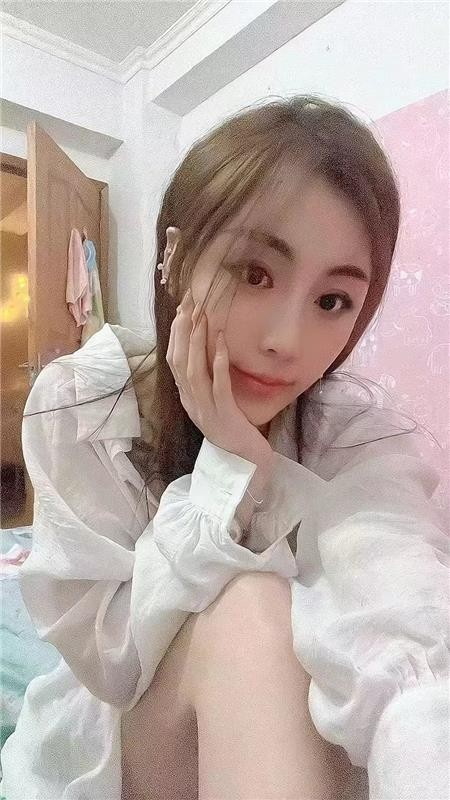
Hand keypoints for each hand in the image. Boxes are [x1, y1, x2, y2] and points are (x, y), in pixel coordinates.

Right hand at [166, 287, 273, 469]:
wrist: (247, 463)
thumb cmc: (234, 429)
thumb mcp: (215, 401)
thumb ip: (207, 380)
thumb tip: (204, 349)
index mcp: (187, 398)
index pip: (173, 360)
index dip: (176, 333)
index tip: (182, 308)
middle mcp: (191, 402)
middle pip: (178, 362)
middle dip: (183, 330)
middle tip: (189, 304)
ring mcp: (205, 410)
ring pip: (193, 371)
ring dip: (196, 342)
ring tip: (202, 317)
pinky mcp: (223, 415)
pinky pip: (218, 385)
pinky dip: (217, 362)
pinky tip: (220, 342)